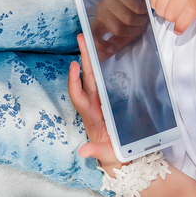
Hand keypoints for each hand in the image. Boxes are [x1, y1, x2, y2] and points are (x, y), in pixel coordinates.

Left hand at [67, 33, 123, 171]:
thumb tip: (84, 151)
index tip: (73, 65)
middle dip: (84, 59)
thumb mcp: (106, 154)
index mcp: (91, 116)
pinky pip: (105, 83)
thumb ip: (96, 152)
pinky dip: (105, 70)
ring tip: (92, 41)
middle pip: (87, 79)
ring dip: (93, 60)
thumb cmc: (113, 156)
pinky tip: (107, 56)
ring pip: (96, 78)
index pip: (79, 96)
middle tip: (82, 38)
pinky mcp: (110, 103)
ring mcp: (102, 103)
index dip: (75, 81)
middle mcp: (94, 106)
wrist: (121, 158)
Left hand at [89, 0, 148, 60]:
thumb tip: (102, 57)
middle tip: (140, 24)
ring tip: (143, 15)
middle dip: (133, 30)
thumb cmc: (135, 14)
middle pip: (117, 29)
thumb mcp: (126, 31)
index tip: (108, 50)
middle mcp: (103, 9)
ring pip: (127, 18)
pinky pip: (136, 7)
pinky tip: (145, 6)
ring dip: (141, 20)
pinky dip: (144, 10)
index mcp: (101, 21)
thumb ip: (116, 44)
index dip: (98, 43)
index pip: (93, 33)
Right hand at [148, 0, 195, 34]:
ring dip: (164, 12)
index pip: (188, 12)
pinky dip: (156, 4)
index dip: (182, 25)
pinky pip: (151, 0)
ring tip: (173, 6)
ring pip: (160, 9)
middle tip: (179, 13)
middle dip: (174, 19)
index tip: (179, 30)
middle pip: (171, 14)